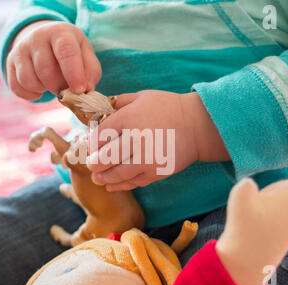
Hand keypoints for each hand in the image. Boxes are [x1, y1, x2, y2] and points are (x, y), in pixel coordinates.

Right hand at [6, 21, 101, 99]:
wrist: (45, 39)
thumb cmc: (70, 51)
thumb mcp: (85, 55)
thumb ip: (91, 71)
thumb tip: (86, 90)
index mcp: (60, 32)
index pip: (66, 52)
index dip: (74, 74)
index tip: (79, 90)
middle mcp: (37, 37)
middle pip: (47, 71)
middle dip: (59, 87)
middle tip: (67, 89)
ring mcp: (20, 49)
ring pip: (30, 81)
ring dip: (44, 90)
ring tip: (52, 84)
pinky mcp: (10, 62)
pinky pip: (17, 87)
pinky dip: (31, 94)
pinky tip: (40, 87)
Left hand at [86, 90, 229, 190]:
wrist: (198, 126)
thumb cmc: (168, 108)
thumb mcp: (141, 97)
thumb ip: (118, 102)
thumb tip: (98, 110)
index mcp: (129, 118)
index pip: (99, 136)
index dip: (91, 144)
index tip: (90, 147)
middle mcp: (136, 139)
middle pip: (104, 158)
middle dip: (93, 163)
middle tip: (90, 165)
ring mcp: (147, 159)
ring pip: (117, 174)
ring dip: (103, 178)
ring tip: (97, 178)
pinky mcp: (156, 172)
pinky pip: (133, 182)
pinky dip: (120, 185)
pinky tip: (111, 185)